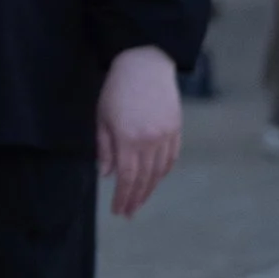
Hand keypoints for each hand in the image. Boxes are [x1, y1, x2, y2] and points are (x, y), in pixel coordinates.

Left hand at [96, 45, 181, 217]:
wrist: (145, 64)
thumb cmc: (116, 89)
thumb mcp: (102, 117)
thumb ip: (104, 148)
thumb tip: (106, 175)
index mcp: (129, 138)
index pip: (127, 177)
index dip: (123, 197)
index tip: (118, 211)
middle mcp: (150, 141)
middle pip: (145, 179)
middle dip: (135, 199)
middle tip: (128, 213)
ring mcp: (166, 136)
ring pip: (159, 171)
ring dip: (150, 189)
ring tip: (139, 200)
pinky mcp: (176, 129)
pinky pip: (171, 158)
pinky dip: (163, 172)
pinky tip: (155, 180)